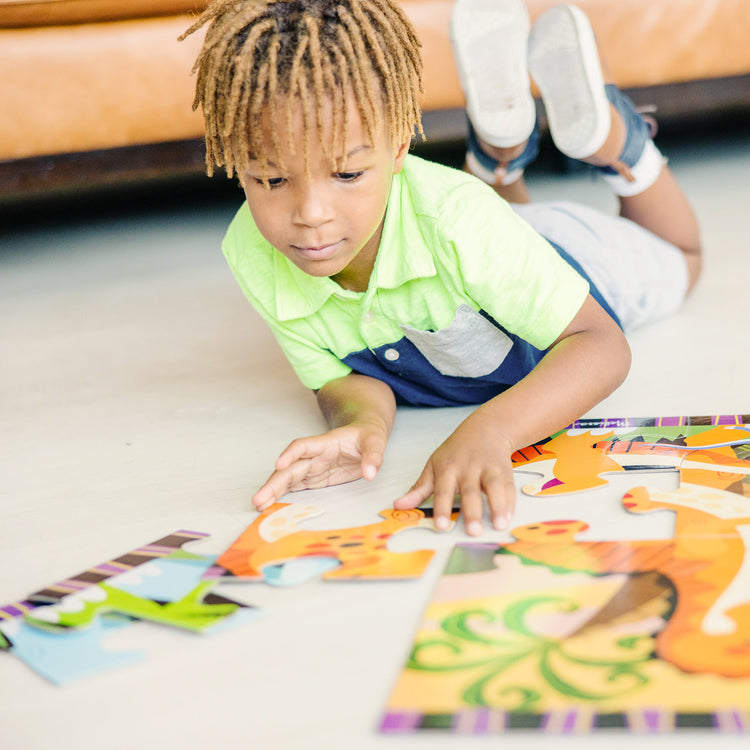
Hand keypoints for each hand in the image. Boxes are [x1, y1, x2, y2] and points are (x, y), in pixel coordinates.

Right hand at [252, 419, 387, 510]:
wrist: (366, 436)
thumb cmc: (368, 436)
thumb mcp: (376, 441)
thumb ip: (373, 457)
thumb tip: (370, 474)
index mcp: (325, 443)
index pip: (302, 446)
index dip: (290, 454)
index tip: (279, 465)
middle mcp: (314, 455)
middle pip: (289, 467)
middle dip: (274, 482)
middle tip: (259, 498)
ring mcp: (313, 467)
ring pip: (288, 478)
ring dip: (273, 490)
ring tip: (259, 504)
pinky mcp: (315, 478)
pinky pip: (295, 487)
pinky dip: (283, 495)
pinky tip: (270, 505)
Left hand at [394, 413, 516, 536]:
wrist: (485, 428)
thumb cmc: (455, 451)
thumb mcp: (434, 466)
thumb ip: (419, 489)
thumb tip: (398, 506)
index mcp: (447, 468)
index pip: (442, 490)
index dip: (442, 508)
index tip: (442, 527)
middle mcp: (468, 468)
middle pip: (470, 491)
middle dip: (472, 512)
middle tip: (473, 532)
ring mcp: (488, 468)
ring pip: (493, 487)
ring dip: (497, 506)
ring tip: (499, 525)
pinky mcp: (505, 471)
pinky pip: (508, 487)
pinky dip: (510, 502)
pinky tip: (509, 517)